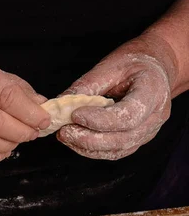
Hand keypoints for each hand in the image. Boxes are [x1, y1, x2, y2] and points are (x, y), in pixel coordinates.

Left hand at [57, 35, 177, 159]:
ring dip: (87, 147)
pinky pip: (115, 152)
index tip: (75, 115)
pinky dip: (93, 150)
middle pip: (122, 139)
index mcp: (153, 92)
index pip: (128, 115)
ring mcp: (148, 133)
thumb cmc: (134, 64)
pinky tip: (75, 141)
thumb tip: (60, 102)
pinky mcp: (137, 141)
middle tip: (64, 131)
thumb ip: (87, 86)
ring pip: (117, 150)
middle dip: (89, 138)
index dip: (100, 120)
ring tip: (66, 136)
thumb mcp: (111, 66)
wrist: (154, 70)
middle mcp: (155, 117)